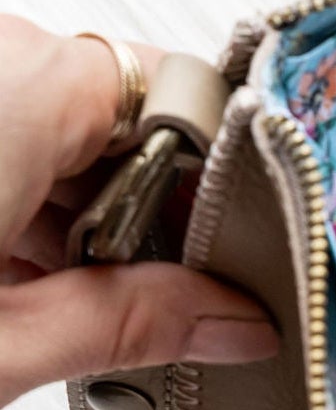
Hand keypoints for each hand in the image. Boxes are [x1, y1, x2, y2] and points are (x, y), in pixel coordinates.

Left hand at [0, 15, 277, 408]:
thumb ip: (127, 324)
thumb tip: (238, 323)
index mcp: (23, 85)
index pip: (192, 97)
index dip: (229, 183)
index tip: (234, 259)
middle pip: (129, 117)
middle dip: (147, 215)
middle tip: (144, 303)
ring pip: (61, 129)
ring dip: (76, 217)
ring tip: (48, 306)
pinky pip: (8, 132)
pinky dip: (17, 201)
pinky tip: (6, 279)